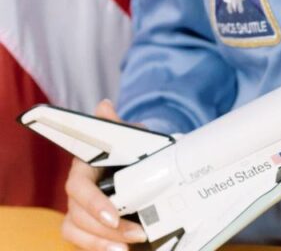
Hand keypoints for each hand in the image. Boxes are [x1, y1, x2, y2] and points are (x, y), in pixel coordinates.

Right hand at [62, 100, 145, 250]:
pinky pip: (81, 241)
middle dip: (106, 228)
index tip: (113, 217)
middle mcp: (77, 189)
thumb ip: (116, 127)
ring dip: (102, 242)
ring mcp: (78, 208)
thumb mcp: (130, 137)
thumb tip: (104, 106)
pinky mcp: (85, 226)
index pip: (79, 187)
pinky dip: (98, 248)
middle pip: (79, 215)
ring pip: (77, 230)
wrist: (139, 164)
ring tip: (126, 249)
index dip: (93, 203)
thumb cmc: (131, 149)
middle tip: (136, 233)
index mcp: (84, 166)